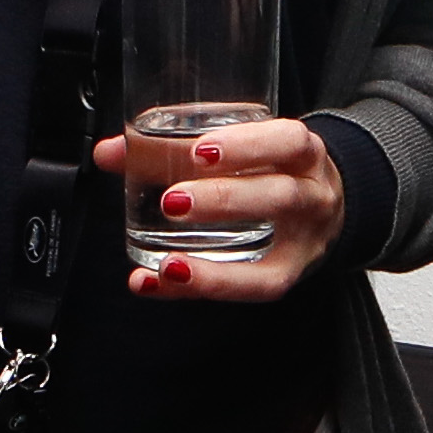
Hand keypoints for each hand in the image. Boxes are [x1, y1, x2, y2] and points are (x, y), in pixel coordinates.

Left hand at [90, 112, 346, 300]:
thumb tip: (109, 152)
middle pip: (280, 198)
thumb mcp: (237, 148)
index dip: (247, 145)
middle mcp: (312, 198)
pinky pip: (251, 290)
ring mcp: (304, 244)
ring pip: (272, 261)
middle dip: (224, 200)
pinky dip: (204, 287)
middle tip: (172, 201)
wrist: (324, 205)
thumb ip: (171, 147)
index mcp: (302, 154)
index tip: (200, 150)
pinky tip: (162, 282)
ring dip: (214, 267)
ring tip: (169, 264)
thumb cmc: (269, 169)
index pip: (289, 142)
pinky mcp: (287, 276)